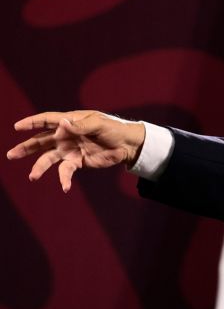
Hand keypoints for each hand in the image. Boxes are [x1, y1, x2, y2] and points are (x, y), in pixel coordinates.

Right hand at [6, 110, 145, 192]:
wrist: (127, 145)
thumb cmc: (113, 129)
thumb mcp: (99, 124)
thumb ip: (80, 125)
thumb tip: (62, 124)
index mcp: (69, 122)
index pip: (46, 121)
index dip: (31, 123)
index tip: (17, 127)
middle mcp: (65, 136)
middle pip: (41, 141)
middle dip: (26, 147)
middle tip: (11, 154)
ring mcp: (69, 150)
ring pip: (48, 158)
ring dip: (39, 167)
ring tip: (32, 176)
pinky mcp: (77, 162)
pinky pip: (66, 171)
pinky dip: (63, 179)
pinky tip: (64, 187)